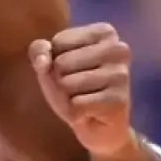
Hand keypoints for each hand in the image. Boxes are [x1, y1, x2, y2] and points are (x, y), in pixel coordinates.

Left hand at [29, 22, 133, 156]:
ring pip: (67, 84)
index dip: (55, 61)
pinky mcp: (119, 100)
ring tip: (83, 101)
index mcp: (104, 32)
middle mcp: (119, 49)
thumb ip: (39, 51)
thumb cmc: (74, 88)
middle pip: (62, 62)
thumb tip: (43, 61)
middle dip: (60, 81)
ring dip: (67, 98)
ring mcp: (121, 75)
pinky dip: (75, 113)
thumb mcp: (51, 64)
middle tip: (78, 90)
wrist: (99, 128)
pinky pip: (76, 105)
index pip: (58, 42)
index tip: (74, 70)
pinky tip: (89, 114)